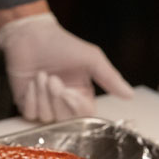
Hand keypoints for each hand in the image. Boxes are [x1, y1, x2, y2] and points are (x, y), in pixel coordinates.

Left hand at [0, 7, 132, 122]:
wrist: (32, 37)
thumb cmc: (63, 45)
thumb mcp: (91, 59)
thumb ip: (110, 79)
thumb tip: (130, 96)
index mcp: (82, 95)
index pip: (85, 115)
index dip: (75, 107)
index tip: (68, 91)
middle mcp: (64, 103)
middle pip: (65, 120)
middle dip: (57, 99)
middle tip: (53, 79)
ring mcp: (46, 105)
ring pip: (47, 117)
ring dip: (42, 95)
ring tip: (42, 75)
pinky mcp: (28, 105)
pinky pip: (31, 114)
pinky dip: (31, 98)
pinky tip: (31, 83)